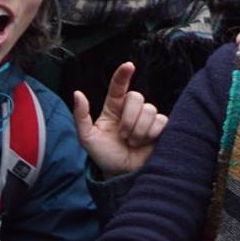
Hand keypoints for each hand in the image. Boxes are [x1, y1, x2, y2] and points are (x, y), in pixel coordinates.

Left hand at [73, 62, 168, 176]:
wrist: (122, 175)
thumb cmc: (105, 156)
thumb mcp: (87, 138)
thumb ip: (81, 116)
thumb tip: (77, 93)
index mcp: (114, 109)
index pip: (118, 87)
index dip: (123, 75)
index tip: (128, 65)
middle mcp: (131, 110)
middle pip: (136, 98)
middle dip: (129, 119)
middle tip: (123, 137)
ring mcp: (147, 118)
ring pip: (149, 109)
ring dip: (139, 130)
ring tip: (133, 143)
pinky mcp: (161, 128)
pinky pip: (161, 121)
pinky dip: (151, 133)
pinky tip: (146, 143)